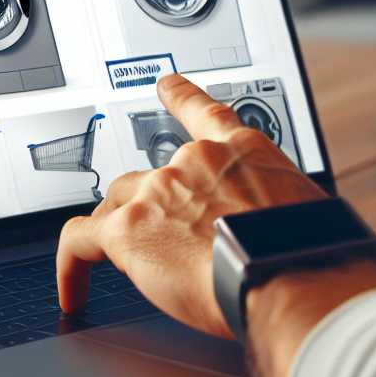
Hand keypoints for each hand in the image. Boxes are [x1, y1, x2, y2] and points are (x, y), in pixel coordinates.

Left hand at [56, 74, 326, 337]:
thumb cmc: (304, 254)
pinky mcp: (128, 228)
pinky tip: (74, 291)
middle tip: (169, 243)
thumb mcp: (303, 215)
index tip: (166, 85)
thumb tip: (273, 240)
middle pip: (152, 175)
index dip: (180, 97)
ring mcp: (158, 190)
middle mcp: (195, 161)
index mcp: (243, 152)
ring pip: (119, 204)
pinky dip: (71, 268)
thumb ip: (275, 213)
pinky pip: (80, 241)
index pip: (203, 113)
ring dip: (123, 232)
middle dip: (155, 206)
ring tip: (131, 268)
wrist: (283, 273)